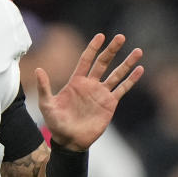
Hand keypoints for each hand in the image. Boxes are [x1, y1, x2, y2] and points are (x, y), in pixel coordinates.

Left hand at [36, 33, 142, 150]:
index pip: (86, 60)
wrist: (69, 140)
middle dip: (112, 50)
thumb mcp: (47, 104)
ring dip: (127, 63)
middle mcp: (90, 85)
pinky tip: (139, 70)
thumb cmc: (56, 123)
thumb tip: (38, 69)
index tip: (101, 36)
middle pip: (103, 63)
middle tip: (121, 37)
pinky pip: (122, 89)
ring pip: (117, 74)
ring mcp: (101, 93)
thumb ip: (44, 87)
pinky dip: (131, 80)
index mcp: (76, 81)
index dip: (93, 48)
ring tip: (137, 51)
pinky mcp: (110, 104)